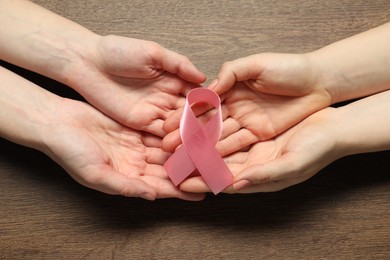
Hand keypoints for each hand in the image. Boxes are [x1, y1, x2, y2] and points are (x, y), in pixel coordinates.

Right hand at [41, 97, 203, 200]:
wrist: (57, 123)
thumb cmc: (70, 151)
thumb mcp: (96, 173)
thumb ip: (125, 186)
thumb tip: (152, 196)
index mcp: (128, 178)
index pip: (160, 187)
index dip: (181, 190)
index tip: (202, 192)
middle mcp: (136, 163)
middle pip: (169, 169)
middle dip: (190, 170)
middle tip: (213, 169)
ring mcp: (138, 145)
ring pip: (169, 149)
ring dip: (187, 149)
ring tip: (208, 148)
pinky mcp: (137, 127)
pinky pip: (160, 130)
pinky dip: (176, 131)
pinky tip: (191, 128)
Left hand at [65, 35, 205, 135]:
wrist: (89, 63)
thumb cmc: (119, 51)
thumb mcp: (152, 52)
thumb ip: (178, 64)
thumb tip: (203, 78)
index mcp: (175, 80)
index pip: (197, 96)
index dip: (208, 106)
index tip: (219, 117)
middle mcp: (169, 98)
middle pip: (190, 115)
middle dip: (200, 127)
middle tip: (211, 140)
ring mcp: (156, 111)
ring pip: (178, 127)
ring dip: (188, 137)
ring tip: (199, 148)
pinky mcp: (142, 122)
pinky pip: (160, 135)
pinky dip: (171, 142)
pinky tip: (182, 149)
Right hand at [162, 53, 330, 153]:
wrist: (318, 81)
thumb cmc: (289, 68)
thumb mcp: (256, 65)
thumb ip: (231, 73)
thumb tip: (208, 89)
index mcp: (230, 89)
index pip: (201, 106)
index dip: (184, 118)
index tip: (166, 129)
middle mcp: (235, 107)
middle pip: (206, 125)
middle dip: (186, 138)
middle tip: (167, 151)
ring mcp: (247, 122)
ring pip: (219, 137)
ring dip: (201, 148)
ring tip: (182, 160)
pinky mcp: (260, 134)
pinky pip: (238, 144)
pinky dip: (223, 152)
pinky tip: (207, 160)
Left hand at [178, 107, 341, 192]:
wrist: (333, 127)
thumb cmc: (318, 149)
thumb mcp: (293, 164)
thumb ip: (265, 175)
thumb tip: (236, 185)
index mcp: (257, 176)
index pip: (223, 182)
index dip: (202, 183)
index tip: (181, 183)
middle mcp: (249, 162)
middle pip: (214, 164)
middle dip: (192, 163)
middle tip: (168, 161)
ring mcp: (250, 145)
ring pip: (217, 145)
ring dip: (197, 143)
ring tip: (176, 141)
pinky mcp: (252, 127)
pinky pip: (228, 127)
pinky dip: (213, 125)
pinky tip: (198, 120)